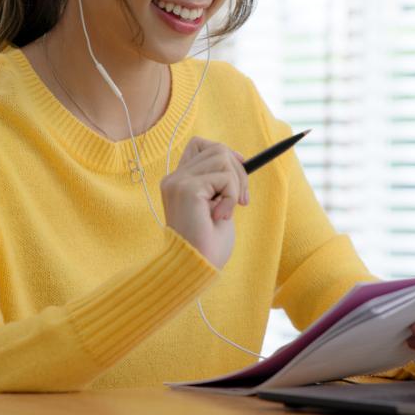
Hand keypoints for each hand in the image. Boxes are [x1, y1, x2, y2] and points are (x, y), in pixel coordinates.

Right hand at [160, 137, 248, 268]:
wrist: (195, 269)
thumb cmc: (207, 246)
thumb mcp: (217, 205)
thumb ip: (220, 182)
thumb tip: (239, 159)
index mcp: (177, 182)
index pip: (199, 145)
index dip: (223, 152)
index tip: (240, 167)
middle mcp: (174, 178)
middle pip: (217, 149)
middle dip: (238, 172)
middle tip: (241, 200)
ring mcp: (178, 182)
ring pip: (222, 158)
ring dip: (235, 184)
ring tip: (227, 210)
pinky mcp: (187, 188)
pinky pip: (224, 177)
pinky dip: (231, 195)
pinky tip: (221, 216)